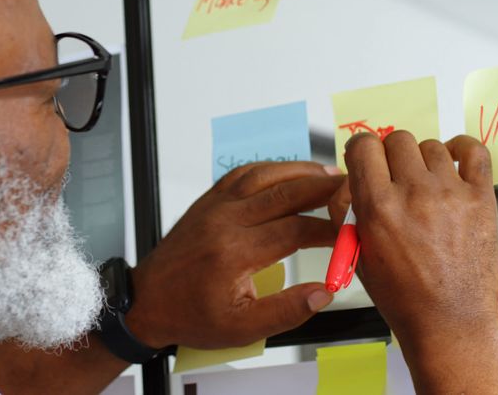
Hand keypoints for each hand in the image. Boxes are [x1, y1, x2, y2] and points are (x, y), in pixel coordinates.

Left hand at [125, 162, 342, 349]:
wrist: (147, 300)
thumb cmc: (190, 315)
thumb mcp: (241, 329)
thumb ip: (286, 311)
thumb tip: (324, 292)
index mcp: (235, 253)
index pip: (296, 230)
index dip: (329, 230)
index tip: (350, 234)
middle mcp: (225, 221)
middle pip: (285, 192)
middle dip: (323, 189)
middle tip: (351, 189)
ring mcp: (214, 205)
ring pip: (264, 175)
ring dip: (299, 172)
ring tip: (329, 176)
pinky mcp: (208, 200)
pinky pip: (243, 173)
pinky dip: (270, 169)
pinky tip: (290, 173)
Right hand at [331, 132, 497, 352]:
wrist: (450, 321)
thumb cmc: (404, 295)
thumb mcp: (358, 253)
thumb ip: (347, 210)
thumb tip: (351, 177)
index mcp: (378, 207)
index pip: (364, 146)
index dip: (362, 149)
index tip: (366, 158)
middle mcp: (414, 194)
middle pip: (397, 139)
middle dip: (390, 155)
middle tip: (394, 176)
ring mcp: (450, 193)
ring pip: (431, 145)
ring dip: (423, 160)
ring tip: (425, 184)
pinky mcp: (480, 198)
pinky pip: (474, 151)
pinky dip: (462, 148)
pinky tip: (453, 160)